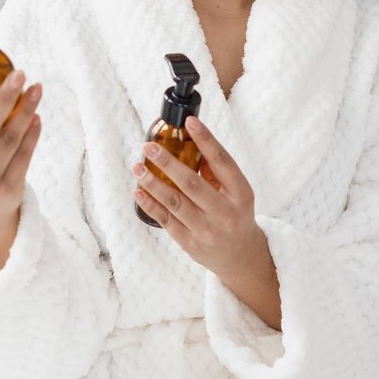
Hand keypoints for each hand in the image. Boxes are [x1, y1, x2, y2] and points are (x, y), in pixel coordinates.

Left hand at [131, 115, 265, 279]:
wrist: (240, 256)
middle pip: (192, 183)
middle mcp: (225, 212)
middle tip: (150, 147)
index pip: (222, 161)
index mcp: (241, 193)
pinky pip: (166, 221)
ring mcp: (207, 230)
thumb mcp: (237, 192)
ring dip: (152, 182)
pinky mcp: (190, 244)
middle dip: (167, 163)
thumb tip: (191, 142)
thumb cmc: (236, 214)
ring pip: (174, 202)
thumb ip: (217, 171)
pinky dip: (150, 205)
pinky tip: (138, 191)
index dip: (206, 140)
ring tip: (138, 166)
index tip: (189, 122)